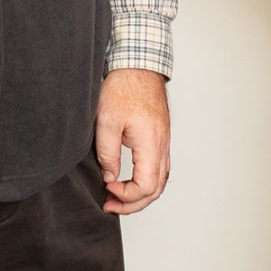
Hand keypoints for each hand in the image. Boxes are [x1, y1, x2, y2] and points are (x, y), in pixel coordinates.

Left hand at [95, 67, 170, 214]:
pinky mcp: (160, 139)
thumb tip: (110, 177)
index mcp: (151, 143)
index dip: (126, 196)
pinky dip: (146, 182)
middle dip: (133, 203)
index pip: (146, 186)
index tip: (107, 188)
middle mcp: (162, 146)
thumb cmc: (123, 88)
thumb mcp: (106, 121)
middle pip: (156, 189)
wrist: (138, 66)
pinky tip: (130, 181)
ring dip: (140, 195)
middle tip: (110, 204)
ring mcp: (164, 143)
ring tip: (118, 197)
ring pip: (160, 181)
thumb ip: (107, 153)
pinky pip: (159, 169)